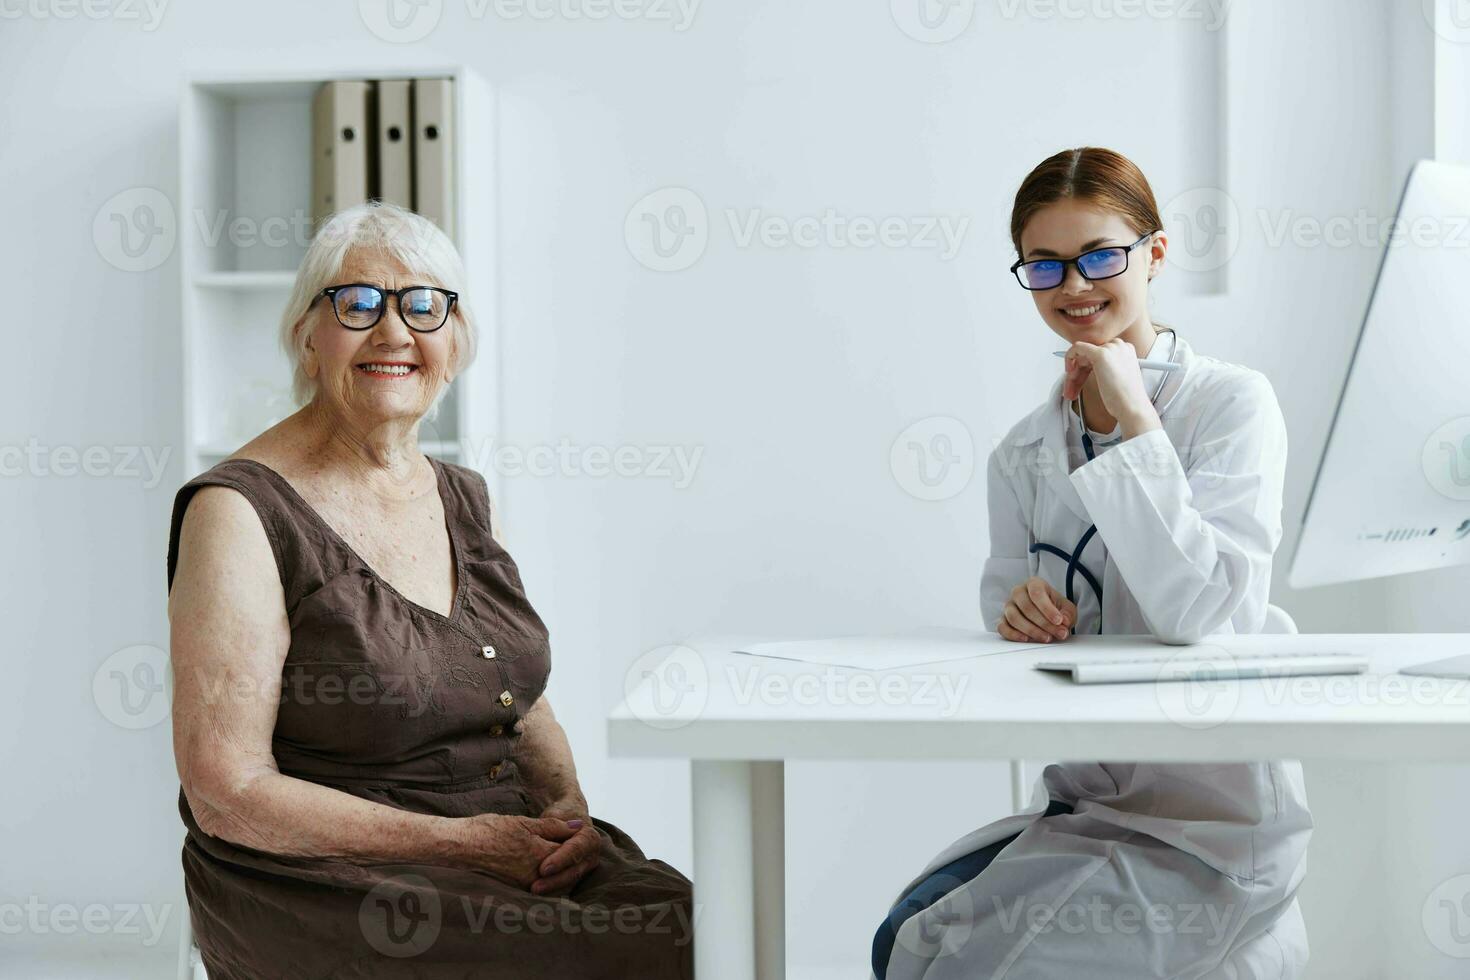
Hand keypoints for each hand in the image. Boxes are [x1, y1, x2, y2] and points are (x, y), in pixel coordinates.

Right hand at [453, 812, 582, 888]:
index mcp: (541, 855)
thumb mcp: (523, 823)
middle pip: (564, 870)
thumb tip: (579, 826)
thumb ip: (553, 827)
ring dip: (555, 870)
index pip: (571, 853)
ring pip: (551, 880)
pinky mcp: (514, 891)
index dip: (574, 843)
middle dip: (567, 859)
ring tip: (546, 855)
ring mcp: (524, 886)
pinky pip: (536, 887)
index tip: (571, 835)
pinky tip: (534, 867)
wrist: (458, 848)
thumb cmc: (488, 831)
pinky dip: (541, 878)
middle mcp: (535, 875)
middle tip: (561, 845)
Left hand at [532, 798, 602, 896]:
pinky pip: (565, 886)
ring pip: (569, 882)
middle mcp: (591, 855)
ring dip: (552, 889)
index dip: (560, 860)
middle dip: (554, 881)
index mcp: (589, 838)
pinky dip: (552, 891)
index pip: (576, 850)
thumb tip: (548, 825)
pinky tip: (536, 896)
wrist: (569, 815)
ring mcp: (585, 868)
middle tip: (535, 888)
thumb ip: (553, 822)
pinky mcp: (575, 876)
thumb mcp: (557, 814)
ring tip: (533, 893)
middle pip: (574, 871)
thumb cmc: (561, 813)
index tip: (543, 869)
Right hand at [999, 577, 1076, 643]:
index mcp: (1034, 584)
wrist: (1046, 613)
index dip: (1047, 609)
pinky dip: (1013, 635)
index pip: (1036, 593)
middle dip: (1043, 623)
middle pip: (1026, 607)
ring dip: (1032, 630)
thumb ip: (1068, 614)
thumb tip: (1064, 623)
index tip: (1059, 621)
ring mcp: (1008, 606)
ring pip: (1014, 618)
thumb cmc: (1055, 608)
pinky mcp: (1002, 620)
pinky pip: (1002, 627)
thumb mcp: (1067, 609)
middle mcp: (1018, 592)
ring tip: (1046, 638)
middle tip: (1057, 633)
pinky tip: (1027, 639)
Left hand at [1062, 338, 1157, 428]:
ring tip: (1070, 392)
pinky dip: (1069, 358)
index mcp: (1125, 350)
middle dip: (1078, 374)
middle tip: (1072, 390)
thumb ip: (1105, 369)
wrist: (1132, 406)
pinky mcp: (1100, 354)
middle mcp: (1119, 346)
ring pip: (1082, 355)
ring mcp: (1110, 348)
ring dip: (1073, 374)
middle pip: (1090, 356)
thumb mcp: (1116, 378)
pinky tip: (1069, 373)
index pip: (1099, 355)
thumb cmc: (1126, 398)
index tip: (1080, 384)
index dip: (1086, 369)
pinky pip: (1077, 348)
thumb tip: (1084, 367)